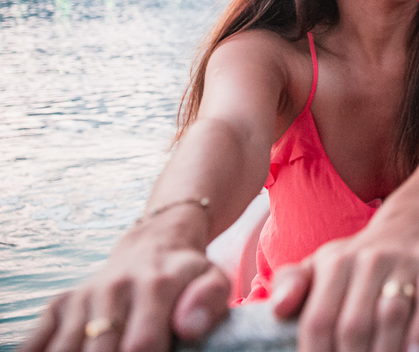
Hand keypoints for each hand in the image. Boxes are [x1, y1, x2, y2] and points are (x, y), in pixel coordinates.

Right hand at [21, 223, 229, 351]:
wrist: (154, 245)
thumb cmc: (187, 276)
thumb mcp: (213, 281)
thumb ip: (207, 302)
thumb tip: (188, 328)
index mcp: (155, 285)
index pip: (142, 344)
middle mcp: (113, 288)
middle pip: (100, 351)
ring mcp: (82, 296)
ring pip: (66, 349)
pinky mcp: (59, 305)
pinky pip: (36, 341)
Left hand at [269, 226, 418, 351]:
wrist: (412, 225)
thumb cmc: (357, 260)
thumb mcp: (320, 265)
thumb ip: (291, 285)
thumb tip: (277, 310)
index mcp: (335, 263)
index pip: (319, 319)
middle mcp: (370, 259)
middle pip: (354, 324)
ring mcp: (405, 261)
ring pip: (391, 313)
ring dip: (385, 351)